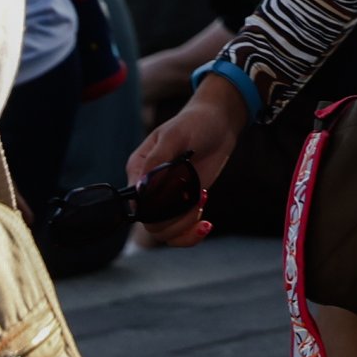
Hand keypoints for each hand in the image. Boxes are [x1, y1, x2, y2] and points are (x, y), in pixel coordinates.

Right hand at [126, 74, 242, 247]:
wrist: (219, 123)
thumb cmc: (194, 122)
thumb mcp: (174, 135)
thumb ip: (157, 161)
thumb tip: (142, 189)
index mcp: (139, 170)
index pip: (137, 204)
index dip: (157, 208)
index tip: (179, 194)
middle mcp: (149, 189)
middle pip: (151, 224)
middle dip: (177, 219)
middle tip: (198, 198)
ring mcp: (167, 199)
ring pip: (165, 233)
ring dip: (186, 225)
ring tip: (202, 200)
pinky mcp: (184, 204)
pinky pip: (180, 232)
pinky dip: (191, 234)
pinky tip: (205, 223)